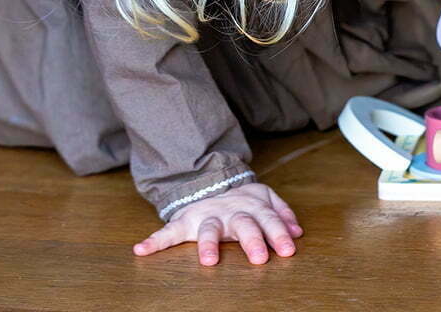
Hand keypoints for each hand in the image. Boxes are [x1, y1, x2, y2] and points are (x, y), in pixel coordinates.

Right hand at [132, 181, 303, 265]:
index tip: (288, 251)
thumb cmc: (241, 197)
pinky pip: (167, 230)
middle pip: (243, 225)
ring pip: (208, 229)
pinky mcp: (185, 221)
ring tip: (209, 260)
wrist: (209, 179)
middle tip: (260, 259)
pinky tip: (141, 250)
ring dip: (208, 244)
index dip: (279, 235)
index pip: (269, 220)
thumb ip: (282, 212)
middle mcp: (230, 212)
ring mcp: (207, 216)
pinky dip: (154, 241)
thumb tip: (298, 232)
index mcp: (251, 207)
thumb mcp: (265, 197)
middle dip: (252, 241)